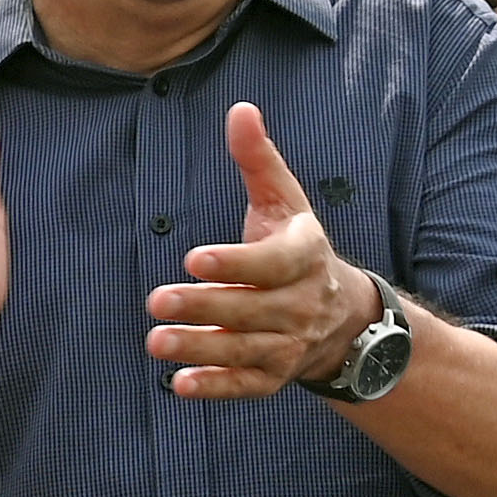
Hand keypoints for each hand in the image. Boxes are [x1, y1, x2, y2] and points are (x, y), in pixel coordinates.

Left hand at [146, 104, 377, 396]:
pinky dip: (216, 387)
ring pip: (245, 349)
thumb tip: (240, 109)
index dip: (235, 263)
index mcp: (305, 256)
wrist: (340, 315)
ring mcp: (290, 344)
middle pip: (251, 308)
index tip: (192, 259)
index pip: (272, 263)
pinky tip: (179, 384)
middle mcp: (302, 304)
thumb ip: (258, 159)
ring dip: (200, 348)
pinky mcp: (274, 376)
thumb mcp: (284, 201)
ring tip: (156, 341)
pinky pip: (247, 385)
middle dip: (204, 307)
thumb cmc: (295, 247)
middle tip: (156, 301)